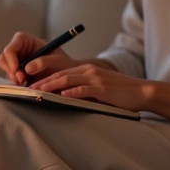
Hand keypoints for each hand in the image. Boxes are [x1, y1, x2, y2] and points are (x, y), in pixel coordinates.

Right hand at [0, 31, 80, 85]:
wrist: (67, 74)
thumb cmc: (63, 62)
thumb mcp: (57, 60)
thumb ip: (43, 62)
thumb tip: (27, 68)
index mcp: (24, 40)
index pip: (9, 49)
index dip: (11, 61)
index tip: (19, 73)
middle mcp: (17, 49)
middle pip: (3, 59)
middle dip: (11, 71)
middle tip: (22, 80)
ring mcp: (16, 61)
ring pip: (5, 69)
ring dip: (13, 78)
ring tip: (26, 83)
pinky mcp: (17, 71)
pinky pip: (10, 77)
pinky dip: (17, 82)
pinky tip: (27, 84)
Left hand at [29, 64, 149, 112]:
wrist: (141, 91)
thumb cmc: (118, 93)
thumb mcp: (97, 89)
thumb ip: (82, 91)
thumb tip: (63, 98)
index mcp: (86, 70)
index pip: (61, 73)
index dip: (45, 78)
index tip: (32, 85)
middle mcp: (89, 71)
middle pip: (61, 75)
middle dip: (43, 82)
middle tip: (29, 89)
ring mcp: (95, 78)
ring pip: (68, 80)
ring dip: (51, 86)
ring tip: (39, 91)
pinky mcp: (102, 88)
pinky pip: (84, 89)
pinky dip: (72, 92)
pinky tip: (61, 96)